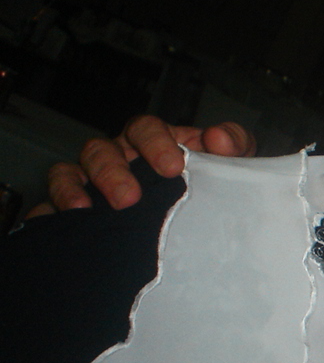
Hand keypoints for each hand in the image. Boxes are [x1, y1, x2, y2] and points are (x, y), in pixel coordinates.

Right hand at [39, 117, 255, 212]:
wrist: (197, 233)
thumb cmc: (206, 188)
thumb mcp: (226, 166)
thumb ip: (233, 145)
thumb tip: (219, 139)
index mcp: (152, 143)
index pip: (145, 129)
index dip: (156, 142)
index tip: (173, 166)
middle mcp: (118, 158)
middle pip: (102, 150)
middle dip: (114, 171)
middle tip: (131, 197)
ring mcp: (90, 183)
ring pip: (71, 171)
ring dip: (78, 188)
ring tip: (95, 209)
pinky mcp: (72, 212)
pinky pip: (51, 203)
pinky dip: (56, 206)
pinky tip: (73, 217)